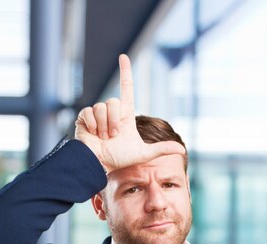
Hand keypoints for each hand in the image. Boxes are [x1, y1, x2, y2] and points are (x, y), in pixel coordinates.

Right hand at [75, 54, 184, 173]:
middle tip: (113, 136)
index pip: (126, 87)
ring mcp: (96, 114)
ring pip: (102, 107)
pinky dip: (92, 125)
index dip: (125, 71)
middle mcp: (111, 111)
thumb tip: (182, 150)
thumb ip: (161, 149)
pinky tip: (93, 134)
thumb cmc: (119, 158)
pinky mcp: (84, 118)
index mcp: (125, 114)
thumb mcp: (142, 153)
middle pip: (114, 101)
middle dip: (115, 121)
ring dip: (104, 125)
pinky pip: (89, 112)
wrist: (100, 164)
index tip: (123, 57)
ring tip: (103, 137)